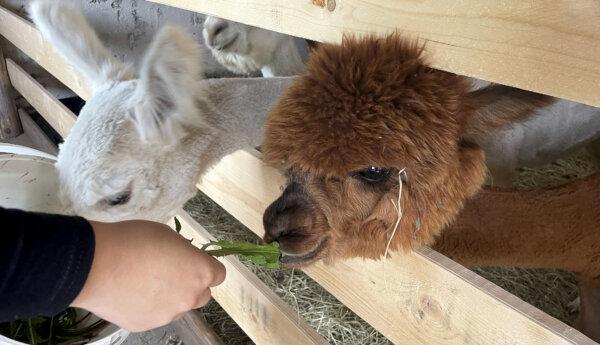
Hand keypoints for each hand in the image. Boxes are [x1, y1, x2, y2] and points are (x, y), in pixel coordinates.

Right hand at [71, 220, 225, 331]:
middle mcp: (190, 297)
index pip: (219, 274)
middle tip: (169, 272)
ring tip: (144, 281)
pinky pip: (154, 314)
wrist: (97, 265)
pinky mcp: (147, 324)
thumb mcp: (168, 235)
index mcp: (201, 272)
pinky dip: (148, 306)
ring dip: (169, 296)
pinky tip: (131, 292)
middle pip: (202, 295)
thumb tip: (183, 260)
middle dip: (191, 285)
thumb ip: (183, 253)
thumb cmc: (134, 241)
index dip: (207, 267)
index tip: (194, 262)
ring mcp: (169, 314)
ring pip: (177, 306)